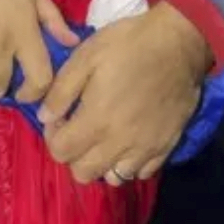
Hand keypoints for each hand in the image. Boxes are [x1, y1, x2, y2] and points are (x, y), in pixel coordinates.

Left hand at [41, 2, 211, 184]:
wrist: (178, 45)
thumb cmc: (128, 45)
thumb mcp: (85, 56)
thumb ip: (61, 90)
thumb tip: (44, 117)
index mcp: (97, 121)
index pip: (61, 153)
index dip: (53, 136)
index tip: (60, 118)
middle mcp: (120, 144)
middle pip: (84, 174)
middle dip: (73, 154)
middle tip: (78, 127)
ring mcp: (145, 150)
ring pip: (113, 178)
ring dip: (102, 161)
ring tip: (104, 134)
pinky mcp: (166, 148)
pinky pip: (141, 172)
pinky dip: (129, 162)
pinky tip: (128, 138)